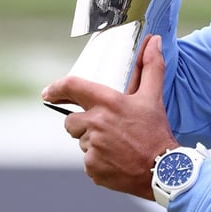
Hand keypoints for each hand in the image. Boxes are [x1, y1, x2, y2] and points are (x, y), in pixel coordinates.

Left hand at [42, 35, 177, 199]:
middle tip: (109, 130)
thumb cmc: (156, 131)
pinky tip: (117, 160)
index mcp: (108, 103)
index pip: (72, 87)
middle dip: (84, 124)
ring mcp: (92, 148)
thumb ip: (151, 67)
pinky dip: (99, 162)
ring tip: (118, 146)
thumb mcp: (153, 97)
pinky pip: (88, 162)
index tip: (47, 93)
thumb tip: (155, 41)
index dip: (56, 88)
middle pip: (71, 122)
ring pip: (81, 142)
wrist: (163, 170)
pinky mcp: (92, 168)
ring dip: (94, 143)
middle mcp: (96, 124)